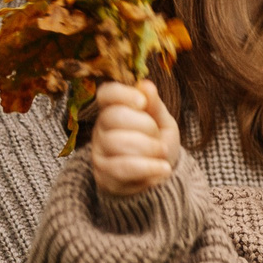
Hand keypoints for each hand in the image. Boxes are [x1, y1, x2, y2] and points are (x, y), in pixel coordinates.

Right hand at [87, 78, 181, 198]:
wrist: (160, 177)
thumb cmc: (158, 143)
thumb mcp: (163, 122)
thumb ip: (155, 105)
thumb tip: (146, 85)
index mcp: (114, 109)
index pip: (105, 94)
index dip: (122, 94)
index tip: (142, 102)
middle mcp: (101, 129)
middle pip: (113, 117)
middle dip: (144, 125)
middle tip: (158, 135)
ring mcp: (99, 153)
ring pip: (117, 142)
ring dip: (148, 147)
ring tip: (162, 153)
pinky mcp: (104, 176)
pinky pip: (122, 168)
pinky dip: (148, 167)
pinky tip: (162, 169)